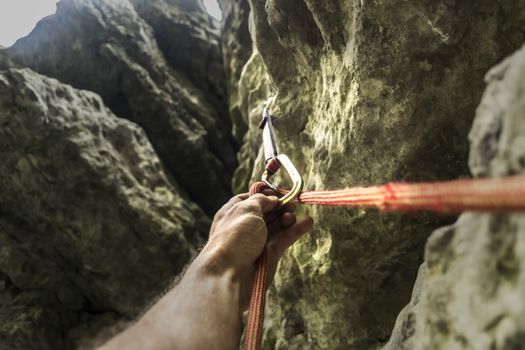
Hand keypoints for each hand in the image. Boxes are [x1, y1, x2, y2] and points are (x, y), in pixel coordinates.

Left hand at [201, 191, 313, 307]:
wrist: (229, 275)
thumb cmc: (234, 238)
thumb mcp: (246, 209)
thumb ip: (261, 200)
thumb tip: (272, 199)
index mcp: (233, 213)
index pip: (249, 199)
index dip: (264, 194)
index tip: (278, 191)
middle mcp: (244, 227)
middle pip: (266, 212)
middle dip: (279, 205)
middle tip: (293, 200)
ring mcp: (257, 242)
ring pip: (276, 226)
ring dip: (287, 217)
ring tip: (295, 212)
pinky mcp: (269, 255)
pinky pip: (284, 239)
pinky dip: (296, 231)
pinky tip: (307, 222)